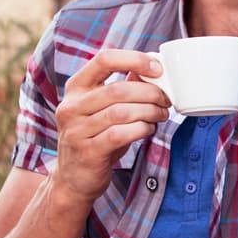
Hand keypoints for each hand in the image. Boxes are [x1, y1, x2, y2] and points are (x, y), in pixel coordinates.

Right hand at [53, 48, 169, 203]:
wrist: (75, 178)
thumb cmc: (96, 137)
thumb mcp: (105, 108)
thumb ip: (124, 86)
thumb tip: (152, 65)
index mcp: (76, 87)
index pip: (104, 59)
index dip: (134, 59)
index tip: (157, 68)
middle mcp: (71, 106)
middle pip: (118, 89)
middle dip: (150, 93)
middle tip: (166, 100)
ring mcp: (76, 130)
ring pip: (121, 112)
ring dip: (149, 112)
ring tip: (160, 115)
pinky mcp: (87, 151)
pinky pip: (121, 134)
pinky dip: (141, 129)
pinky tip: (148, 130)